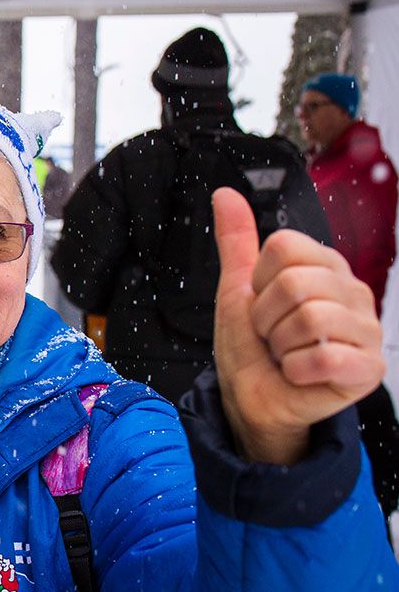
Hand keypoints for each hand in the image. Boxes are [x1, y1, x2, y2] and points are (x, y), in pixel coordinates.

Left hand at [211, 188, 383, 464]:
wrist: (251, 397)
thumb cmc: (250, 345)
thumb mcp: (237, 288)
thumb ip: (237, 241)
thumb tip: (224, 193)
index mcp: (326, 266)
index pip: (285, 247)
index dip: (259, 281)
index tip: (262, 304)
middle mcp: (353, 292)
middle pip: (295, 283)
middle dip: (266, 317)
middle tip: (272, 335)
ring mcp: (366, 330)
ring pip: (309, 318)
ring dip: (280, 345)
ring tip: (286, 354)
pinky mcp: (368, 368)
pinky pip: (325, 357)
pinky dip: (297, 370)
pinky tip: (301, 375)